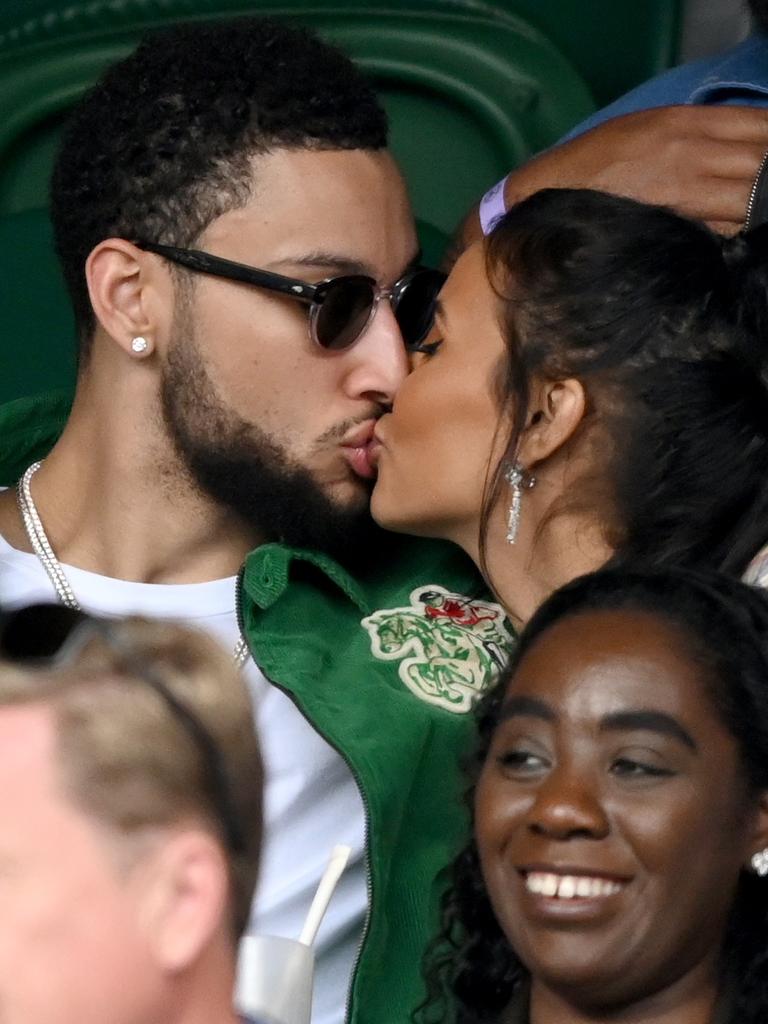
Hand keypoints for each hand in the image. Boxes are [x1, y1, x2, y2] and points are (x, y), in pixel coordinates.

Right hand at [456, 104, 767, 256]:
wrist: (535, 205)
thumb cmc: (586, 173)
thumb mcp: (642, 133)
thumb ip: (693, 138)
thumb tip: (738, 156)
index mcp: (685, 125)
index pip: (763, 129)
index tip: (764, 168)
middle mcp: (692, 155)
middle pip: (764, 166)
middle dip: (766, 184)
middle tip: (757, 198)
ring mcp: (685, 195)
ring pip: (754, 202)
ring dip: (755, 211)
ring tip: (742, 218)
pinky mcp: (673, 230)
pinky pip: (726, 235)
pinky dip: (734, 235)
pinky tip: (726, 237)